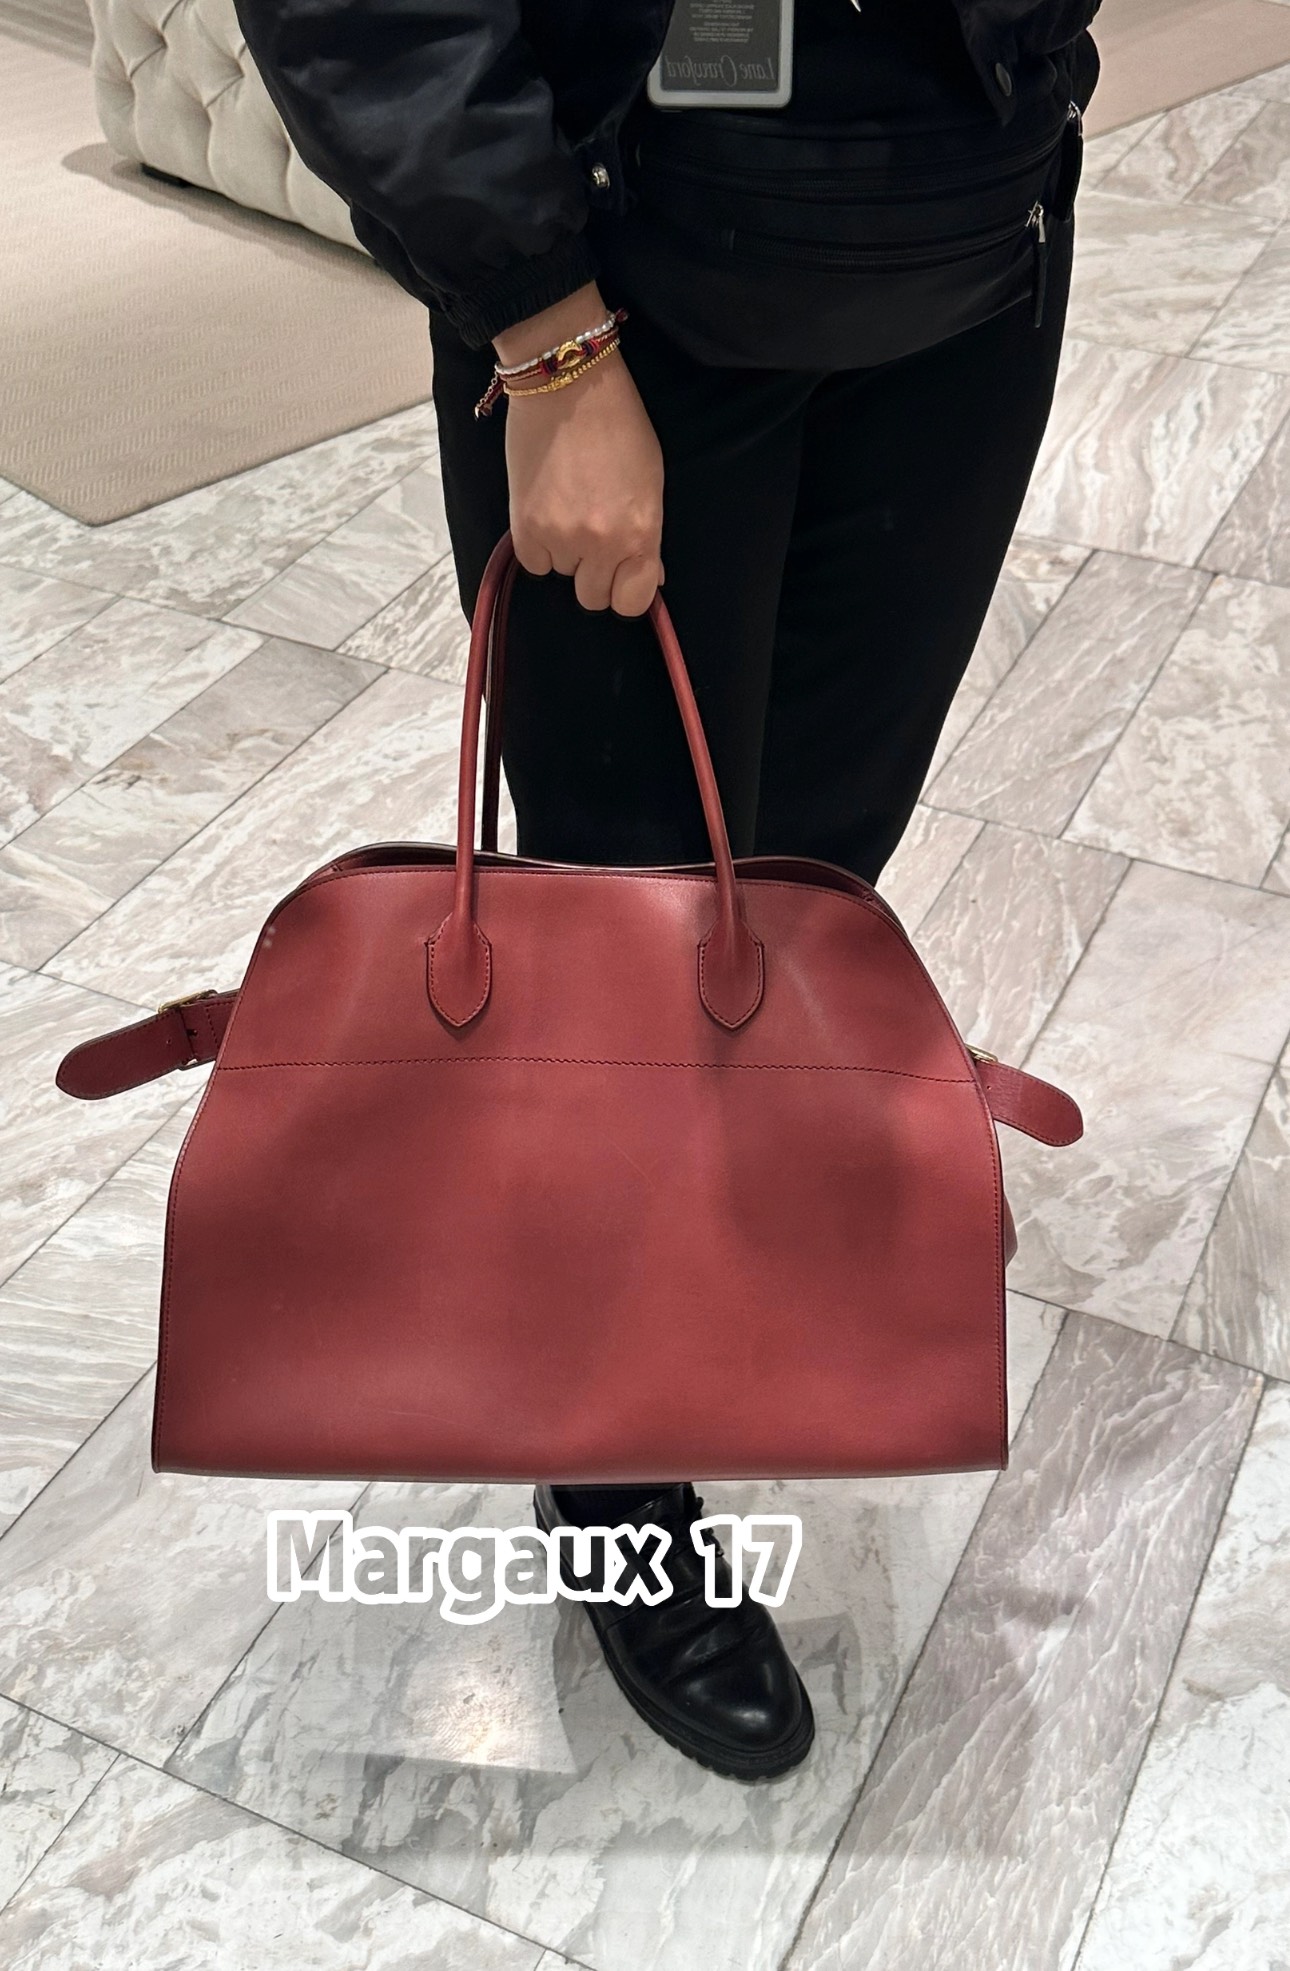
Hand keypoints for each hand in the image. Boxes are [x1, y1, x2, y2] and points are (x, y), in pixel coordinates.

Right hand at [493, 286, 664, 617]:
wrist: (567, 383)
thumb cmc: (618, 425)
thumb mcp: (650, 482)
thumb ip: (647, 536)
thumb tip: (648, 577)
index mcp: (640, 534)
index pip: (632, 603)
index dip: (626, 590)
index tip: (621, 574)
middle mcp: (602, 544)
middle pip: (594, 597)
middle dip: (595, 572)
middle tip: (592, 533)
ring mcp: (561, 538)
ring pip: (562, 575)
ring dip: (565, 553)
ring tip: (568, 508)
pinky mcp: (525, 528)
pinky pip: (534, 564)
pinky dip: (539, 546)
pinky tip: (546, 512)